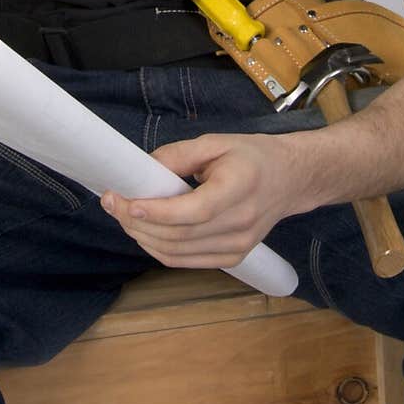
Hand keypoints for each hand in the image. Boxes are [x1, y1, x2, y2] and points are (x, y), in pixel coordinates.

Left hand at [100, 131, 301, 269]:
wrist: (290, 180)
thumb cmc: (253, 157)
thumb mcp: (217, 142)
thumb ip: (179, 154)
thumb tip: (144, 169)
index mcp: (241, 187)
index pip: (194, 210)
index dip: (157, 211)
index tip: (127, 201)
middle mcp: (242, 223)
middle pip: (180, 235)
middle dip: (138, 222)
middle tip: (113, 202)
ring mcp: (239, 246)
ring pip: (178, 252)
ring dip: (142, 237)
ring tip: (123, 215)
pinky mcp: (233, 258)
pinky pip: (185, 261)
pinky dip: (158, 249)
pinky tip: (144, 231)